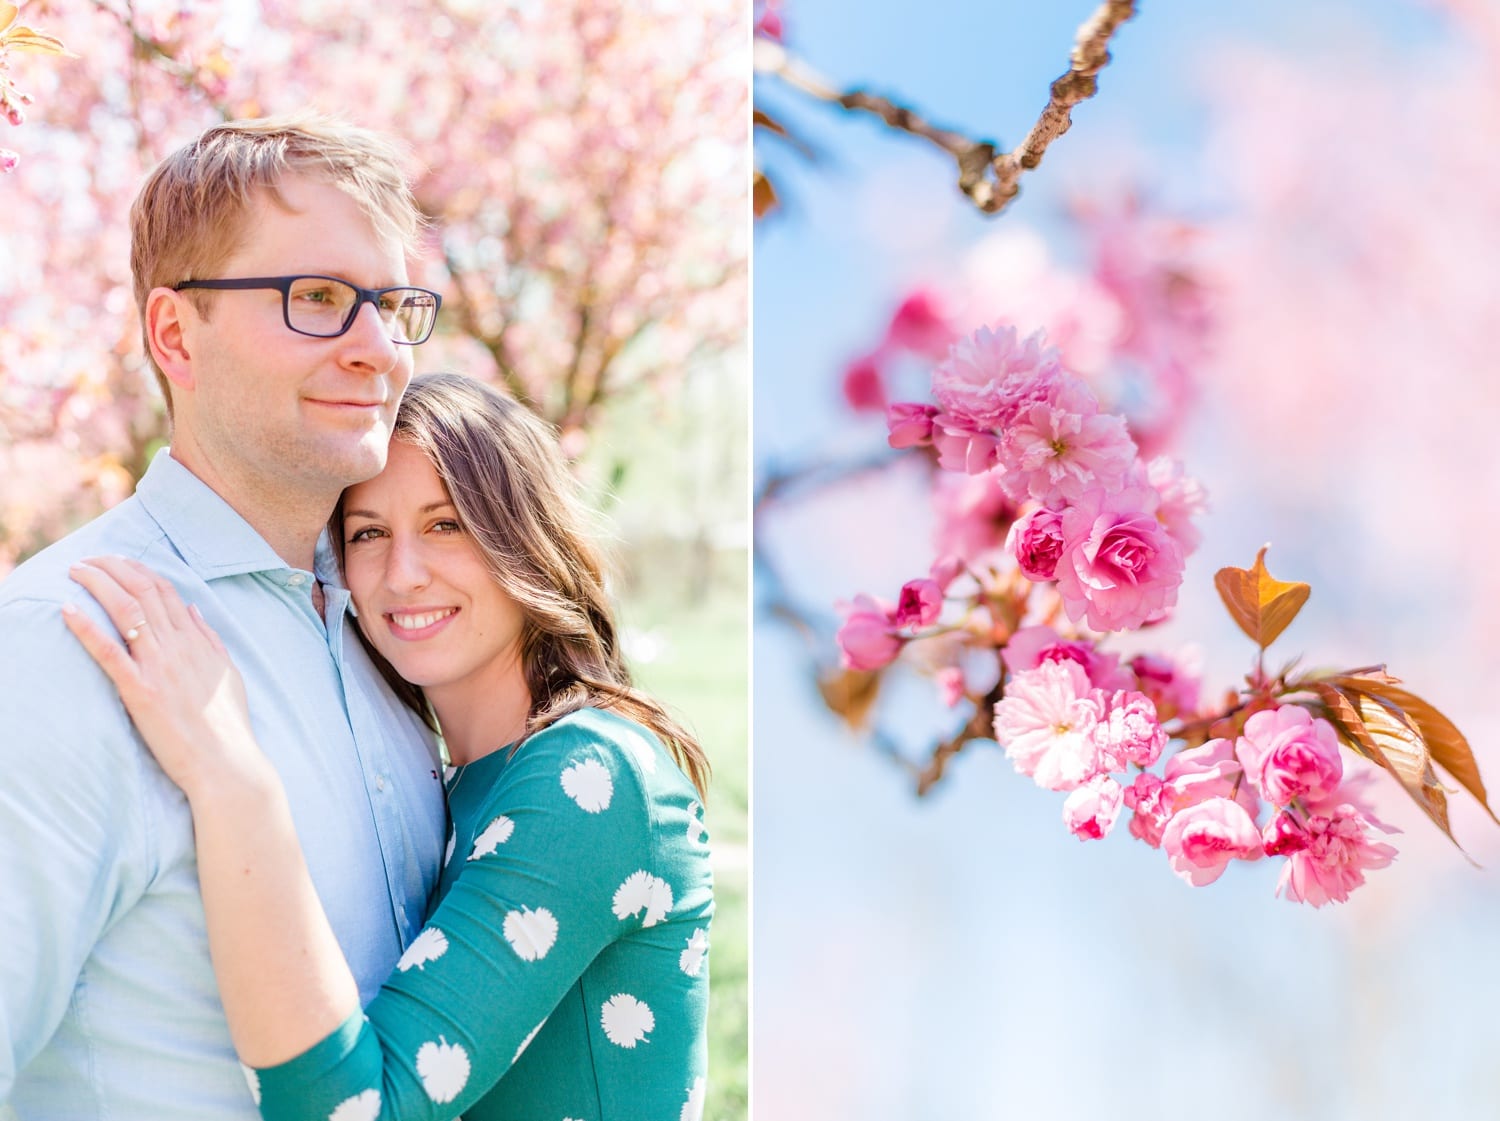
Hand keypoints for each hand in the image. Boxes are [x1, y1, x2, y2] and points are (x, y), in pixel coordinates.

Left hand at [63, 555, 264, 798]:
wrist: (226, 762)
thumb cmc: (228, 724)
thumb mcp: (228, 673)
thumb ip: (210, 639)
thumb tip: (193, 609)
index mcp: (198, 642)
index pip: (166, 592)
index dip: (138, 570)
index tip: (118, 561)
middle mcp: (179, 647)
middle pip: (143, 592)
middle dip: (112, 568)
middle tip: (88, 559)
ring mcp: (160, 667)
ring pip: (126, 611)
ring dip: (98, 584)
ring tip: (76, 571)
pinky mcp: (141, 691)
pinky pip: (109, 652)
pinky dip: (87, 628)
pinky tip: (68, 610)